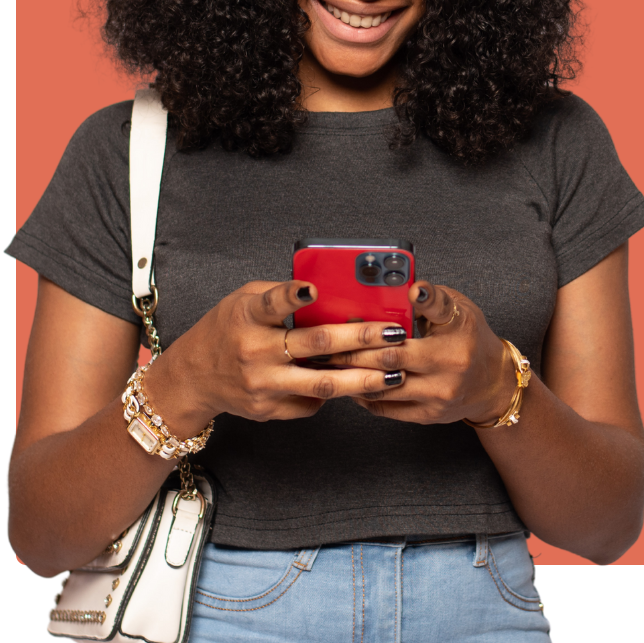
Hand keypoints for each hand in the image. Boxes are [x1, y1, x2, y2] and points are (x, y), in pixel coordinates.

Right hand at [145, 280, 410, 431]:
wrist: (193, 378)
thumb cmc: (226, 330)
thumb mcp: (244, 300)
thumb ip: (280, 294)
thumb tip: (329, 293)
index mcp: (247, 317)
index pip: (272, 303)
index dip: (293, 296)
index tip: (316, 290)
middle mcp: (255, 352)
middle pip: (315, 344)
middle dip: (361, 339)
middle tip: (394, 334)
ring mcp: (262, 385)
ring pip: (322, 384)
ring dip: (363, 379)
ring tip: (394, 373)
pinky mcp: (268, 409)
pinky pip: (310, 403)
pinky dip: (336, 394)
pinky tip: (360, 387)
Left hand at [318, 281, 516, 424]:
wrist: (492, 382)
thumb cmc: (470, 338)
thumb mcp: (459, 308)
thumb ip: (432, 299)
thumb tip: (403, 288)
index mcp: (458, 333)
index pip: (436, 312)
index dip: (420, 299)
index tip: (405, 291)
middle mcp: (449, 367)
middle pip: (391, 357)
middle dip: (354, 349)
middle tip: (327, 341)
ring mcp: (438, 395)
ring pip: (383, 386)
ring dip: (352, 374)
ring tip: (329, 362)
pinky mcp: (428, 415)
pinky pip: (387, 408)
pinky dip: (364, 394)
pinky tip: (348, 382)